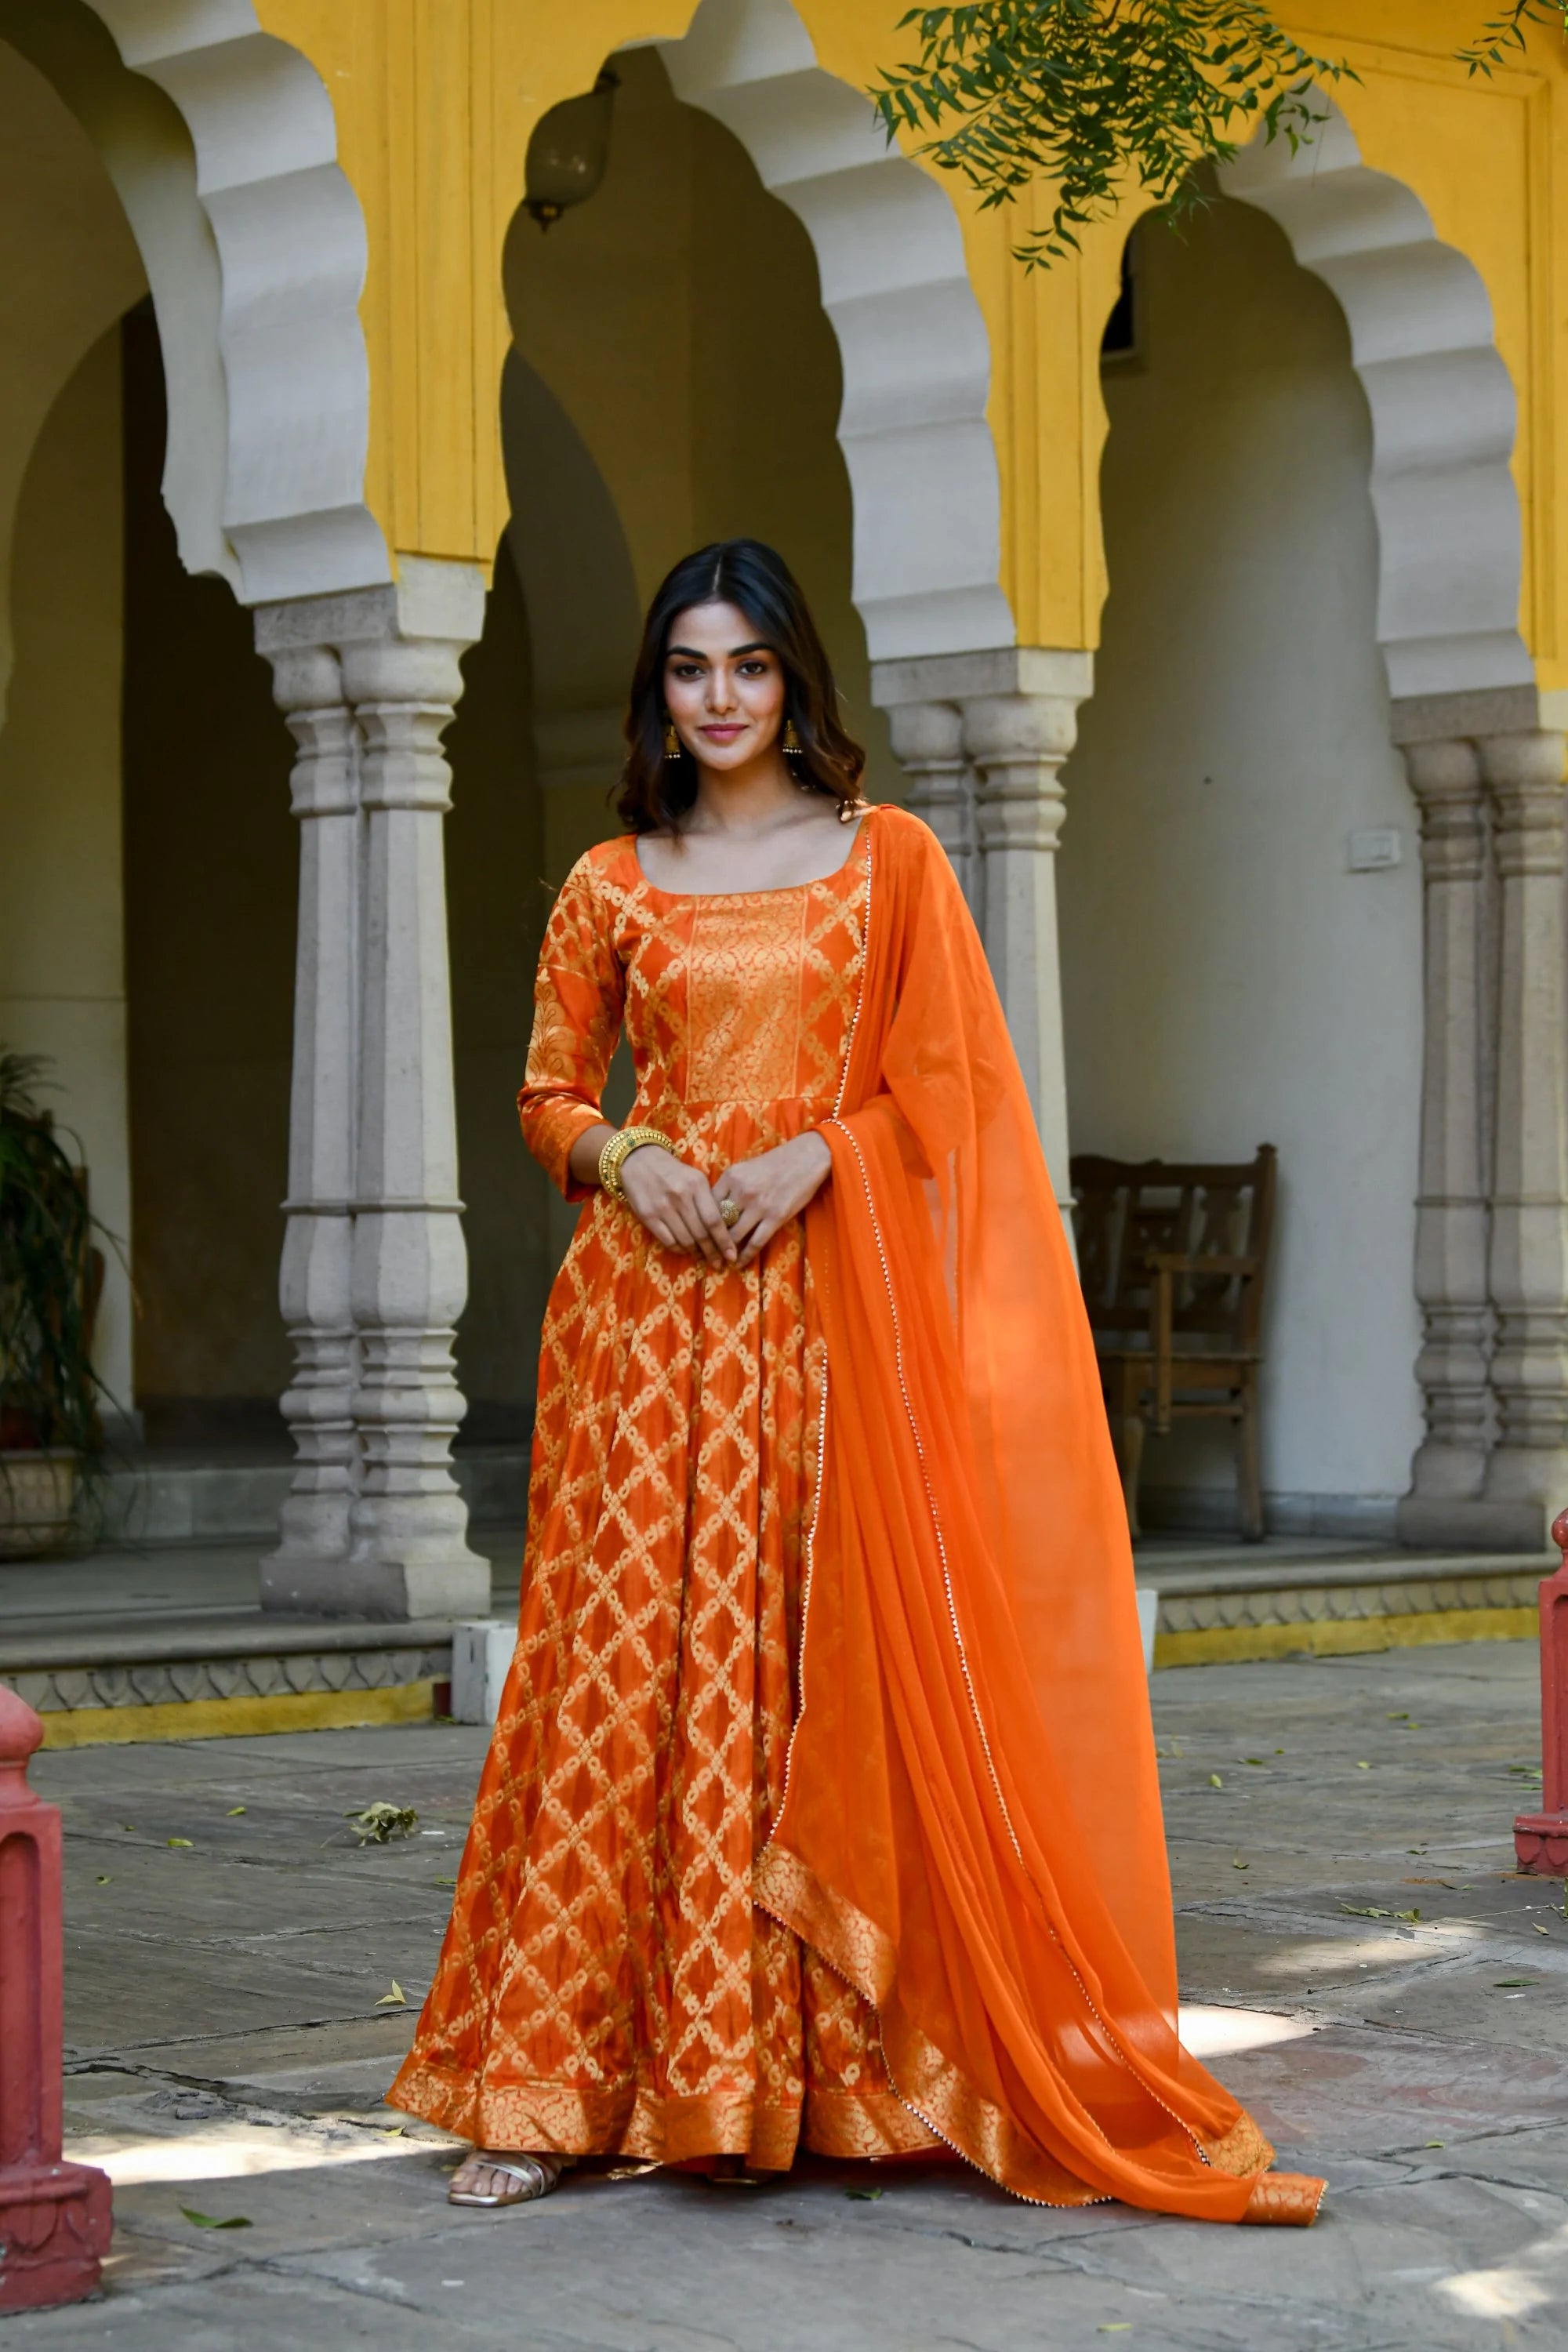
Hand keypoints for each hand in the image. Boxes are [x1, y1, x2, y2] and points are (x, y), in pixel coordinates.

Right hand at [619, 1143, 737, 1269]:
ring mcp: (663, 1207)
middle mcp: (680, 1197)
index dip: (724, 1241)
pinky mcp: (648, 1216)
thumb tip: (724, 1229)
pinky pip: (668, 1241)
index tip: (732, 1255)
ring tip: (703, 1258)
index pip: (714, 1220)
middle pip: (701, 1233)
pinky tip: (685, 1250)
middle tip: (719, 1263)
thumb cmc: (673, 1171)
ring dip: (696, 1253)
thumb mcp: (695, 1177)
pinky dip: (679, 1249)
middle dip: (712, 1252)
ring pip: (685, 1240)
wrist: (639, 1161)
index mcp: (697, 1185)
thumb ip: (708, 1200)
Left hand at [711, 1132, 832, 1266]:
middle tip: (705, 1253)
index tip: (697, 1234)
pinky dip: (745, 1256)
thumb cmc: (774, 1162)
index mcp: (731, 1176)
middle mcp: (741, 1192)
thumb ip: (729, 1186)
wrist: (806, 1159)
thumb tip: (712, 1207)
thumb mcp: (745, 1168)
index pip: (707, 1204)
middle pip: (718, 1222)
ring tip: (721, 1260)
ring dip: (726, 1251)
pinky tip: (739, 1263)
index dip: (700, 1222)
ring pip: (734, 1235)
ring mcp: (759, 1206)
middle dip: (710, 1241)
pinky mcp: (775, 1217)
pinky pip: (755, 1242)